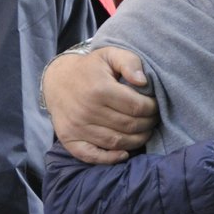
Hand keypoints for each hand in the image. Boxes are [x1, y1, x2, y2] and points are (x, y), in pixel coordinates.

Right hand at [45, 47, 159, 162]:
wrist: (57, 80)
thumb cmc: (91, 68)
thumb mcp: (110, 54)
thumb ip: (129, 62)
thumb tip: (143, 82)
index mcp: (100, 89)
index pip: (136, 106)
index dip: (152, 108)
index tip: (156, 106)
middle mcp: (87, 110)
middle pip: (129, 126)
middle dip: (148, 124)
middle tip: (153, 120)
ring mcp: (77, 127)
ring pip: (116, 142)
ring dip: (136, 141)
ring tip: (144, 132)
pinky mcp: (69, 139)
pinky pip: (92, 156)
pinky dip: (110, 159)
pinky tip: (123, 154)